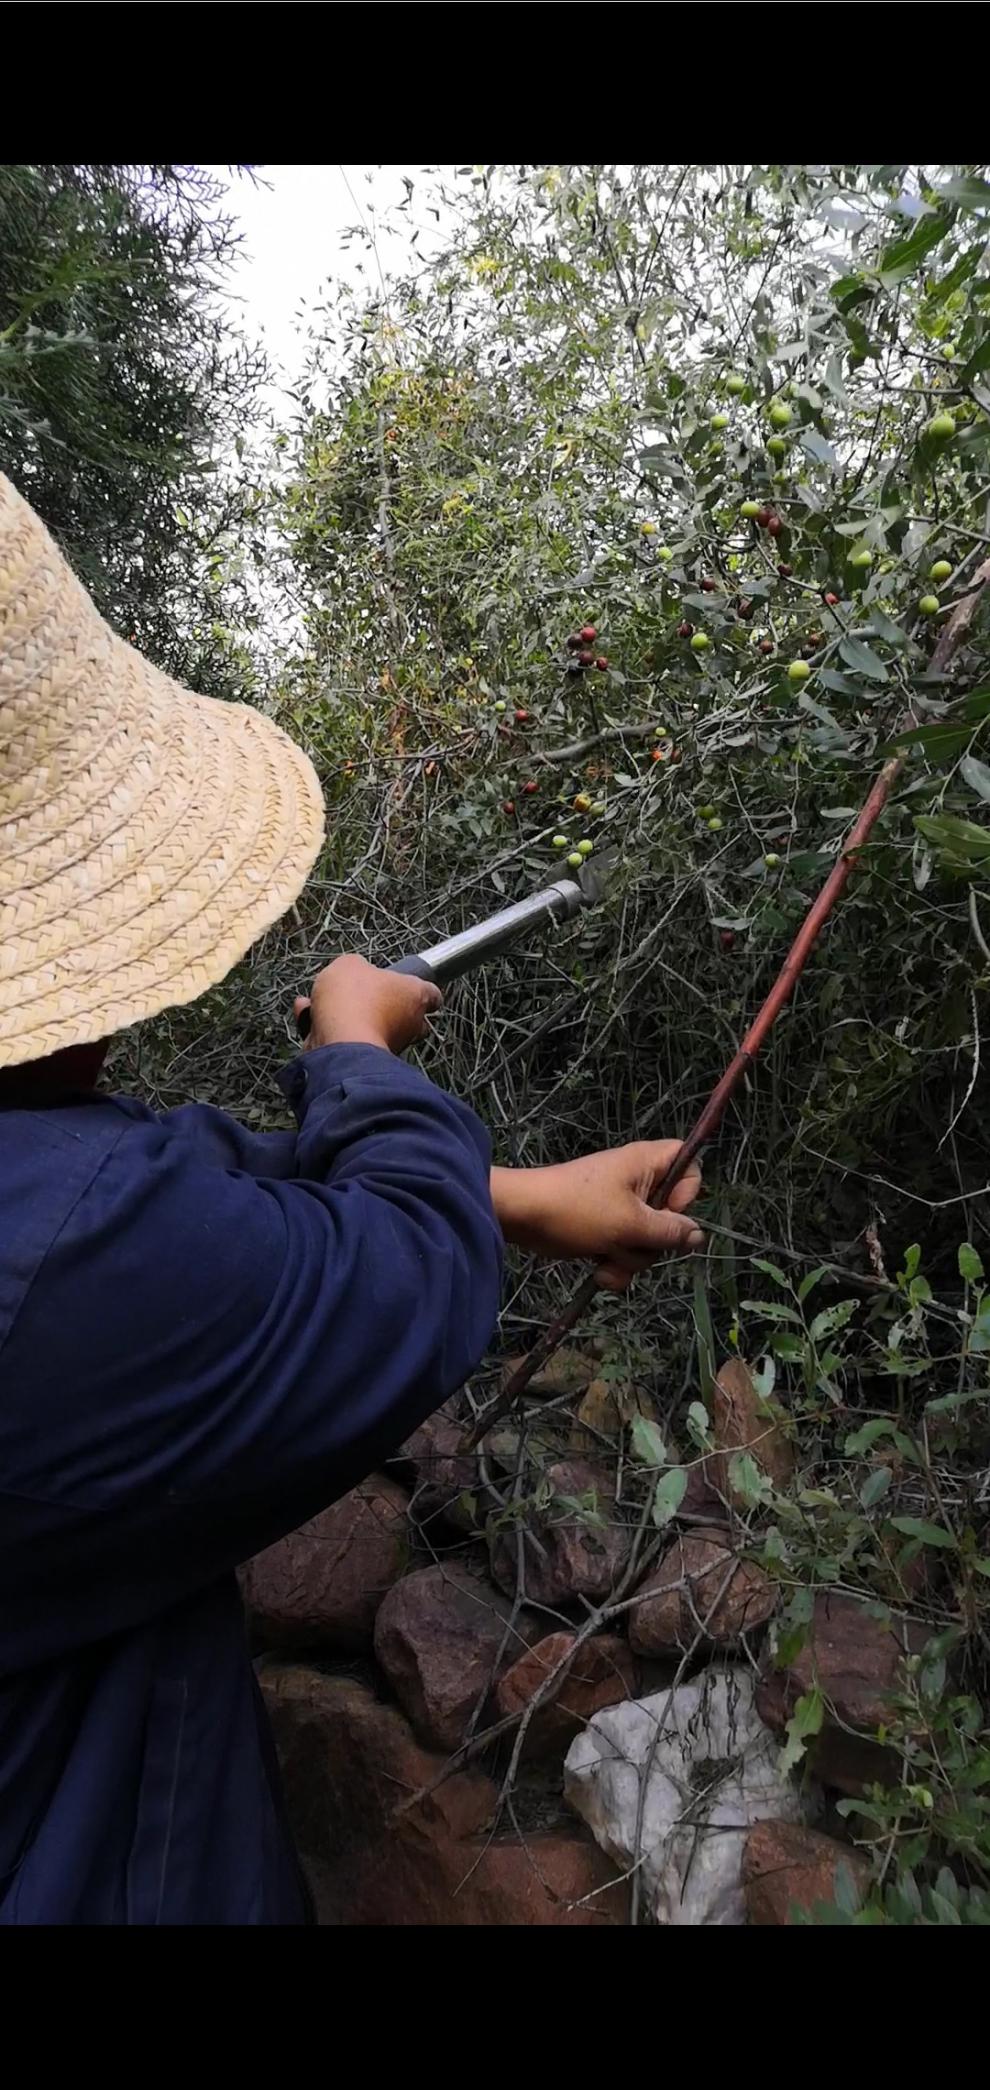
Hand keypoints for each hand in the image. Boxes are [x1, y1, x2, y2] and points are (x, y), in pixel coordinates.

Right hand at [294, 955, 441, 1055]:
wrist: (340, 1043)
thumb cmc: (354, 1002)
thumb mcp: (349, 964)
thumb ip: (355, 966)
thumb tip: (353, 970)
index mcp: (414, 995)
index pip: (431, 993)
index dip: (419, 987)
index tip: (410, 984)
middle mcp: (407, 1024)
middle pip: (402, 1013)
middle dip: (379, 1004)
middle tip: (357, 993)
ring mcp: (387, 1044)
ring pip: (367, 1025)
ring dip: (344, 1014)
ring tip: (318, 1001)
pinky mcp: (362, 1061)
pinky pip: (344, 1039)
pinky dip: (325, 1027)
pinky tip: (306, 1014)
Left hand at [490, 1141, 702, 1289]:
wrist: (522, 1217)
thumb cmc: (578, 1210)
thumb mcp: (631, 1223)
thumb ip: (670, 1232)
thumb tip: (698, 1237)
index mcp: (646, 1163)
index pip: (690, 1165)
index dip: (687, 1192)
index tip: (669, 1209)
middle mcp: (637, 1183)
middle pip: (671, 1215)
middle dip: (653, 1240)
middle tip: (633, 1240)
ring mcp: (619, 1208)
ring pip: (648, 1240)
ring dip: (631, 1258)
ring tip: (607, 1257)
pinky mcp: (604, 1229)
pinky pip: (625, 1250)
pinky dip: (615, 1264)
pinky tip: (599, 1272)